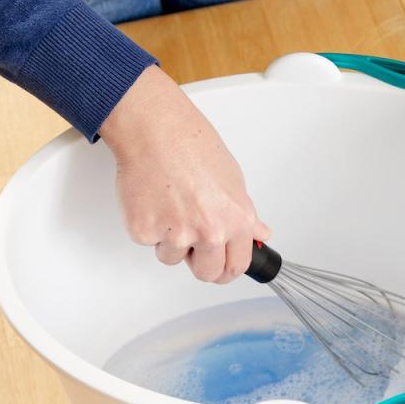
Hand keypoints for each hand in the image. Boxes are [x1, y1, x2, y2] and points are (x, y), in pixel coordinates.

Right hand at [99, 66, 270, 282]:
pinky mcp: (145, 232)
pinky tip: (153, 199)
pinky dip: (149, 225)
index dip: (226, 268)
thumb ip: (245, 215)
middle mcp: (210, 231)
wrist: (155, 130)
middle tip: (191, 238)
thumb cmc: (192, 146)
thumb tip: (259, 234)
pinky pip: (149, 242)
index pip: (236, 266)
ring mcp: (176, 235)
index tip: (220, 264)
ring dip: (170, 240)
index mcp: (236, 220)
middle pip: (207, 274)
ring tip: (171, 204)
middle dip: (200, 262)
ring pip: (173, 257)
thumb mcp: (232, 179)